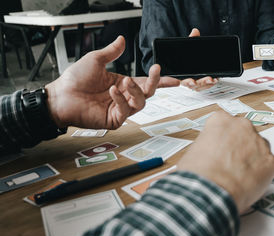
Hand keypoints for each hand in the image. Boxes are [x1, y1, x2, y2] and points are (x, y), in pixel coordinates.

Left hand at [46, 36, 178, 128]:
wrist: (61, 95)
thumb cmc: (75, 79)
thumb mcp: (95, 60)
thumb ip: (111, 52)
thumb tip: (122, 39)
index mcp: (122, 83)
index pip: (146, 82)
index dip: (160, 81)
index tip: (174, 80)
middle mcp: (124, 97)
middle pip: (148, 93)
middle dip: (155, 83)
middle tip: (155, 71)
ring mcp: (120, 109)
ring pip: (140, 103)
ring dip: (136, 91)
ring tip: (125, 82)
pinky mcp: (114, 120)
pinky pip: (125, 111)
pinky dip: (121, 100)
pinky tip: (112, 91)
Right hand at [177, 111, 273, 212]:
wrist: (211, 191)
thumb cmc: (198, 173)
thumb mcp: (193, 152)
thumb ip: (207, 147)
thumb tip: (209, 157)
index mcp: (221, 120)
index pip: (224, 123)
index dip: (221, 138)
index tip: (219, 148)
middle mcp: (243, 126)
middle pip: (244, 133)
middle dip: (239, 146)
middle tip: (230, 162)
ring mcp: (260, 142)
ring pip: (258, 148)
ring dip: (252, 158)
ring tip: (239, 175)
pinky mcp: (271, 161)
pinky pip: (268, 165)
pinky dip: (261, 173)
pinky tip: (249, 182)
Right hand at [180, 28, 218, 90]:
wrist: (190, 61)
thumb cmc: (187, 57)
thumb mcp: (188, 49)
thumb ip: (191, 40)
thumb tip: (195, 31)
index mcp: (181, 74)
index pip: (183, 80)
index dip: (188, 82)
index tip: (192, 81)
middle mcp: (187, 80)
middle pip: (194, 85)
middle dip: (202, 83)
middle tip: (208, 79)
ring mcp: (195, 83)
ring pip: (201, 86)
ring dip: (208, 84)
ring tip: (214, 79)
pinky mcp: (201, 84)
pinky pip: (206, 86)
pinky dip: (211, 84)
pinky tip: (215, 79)